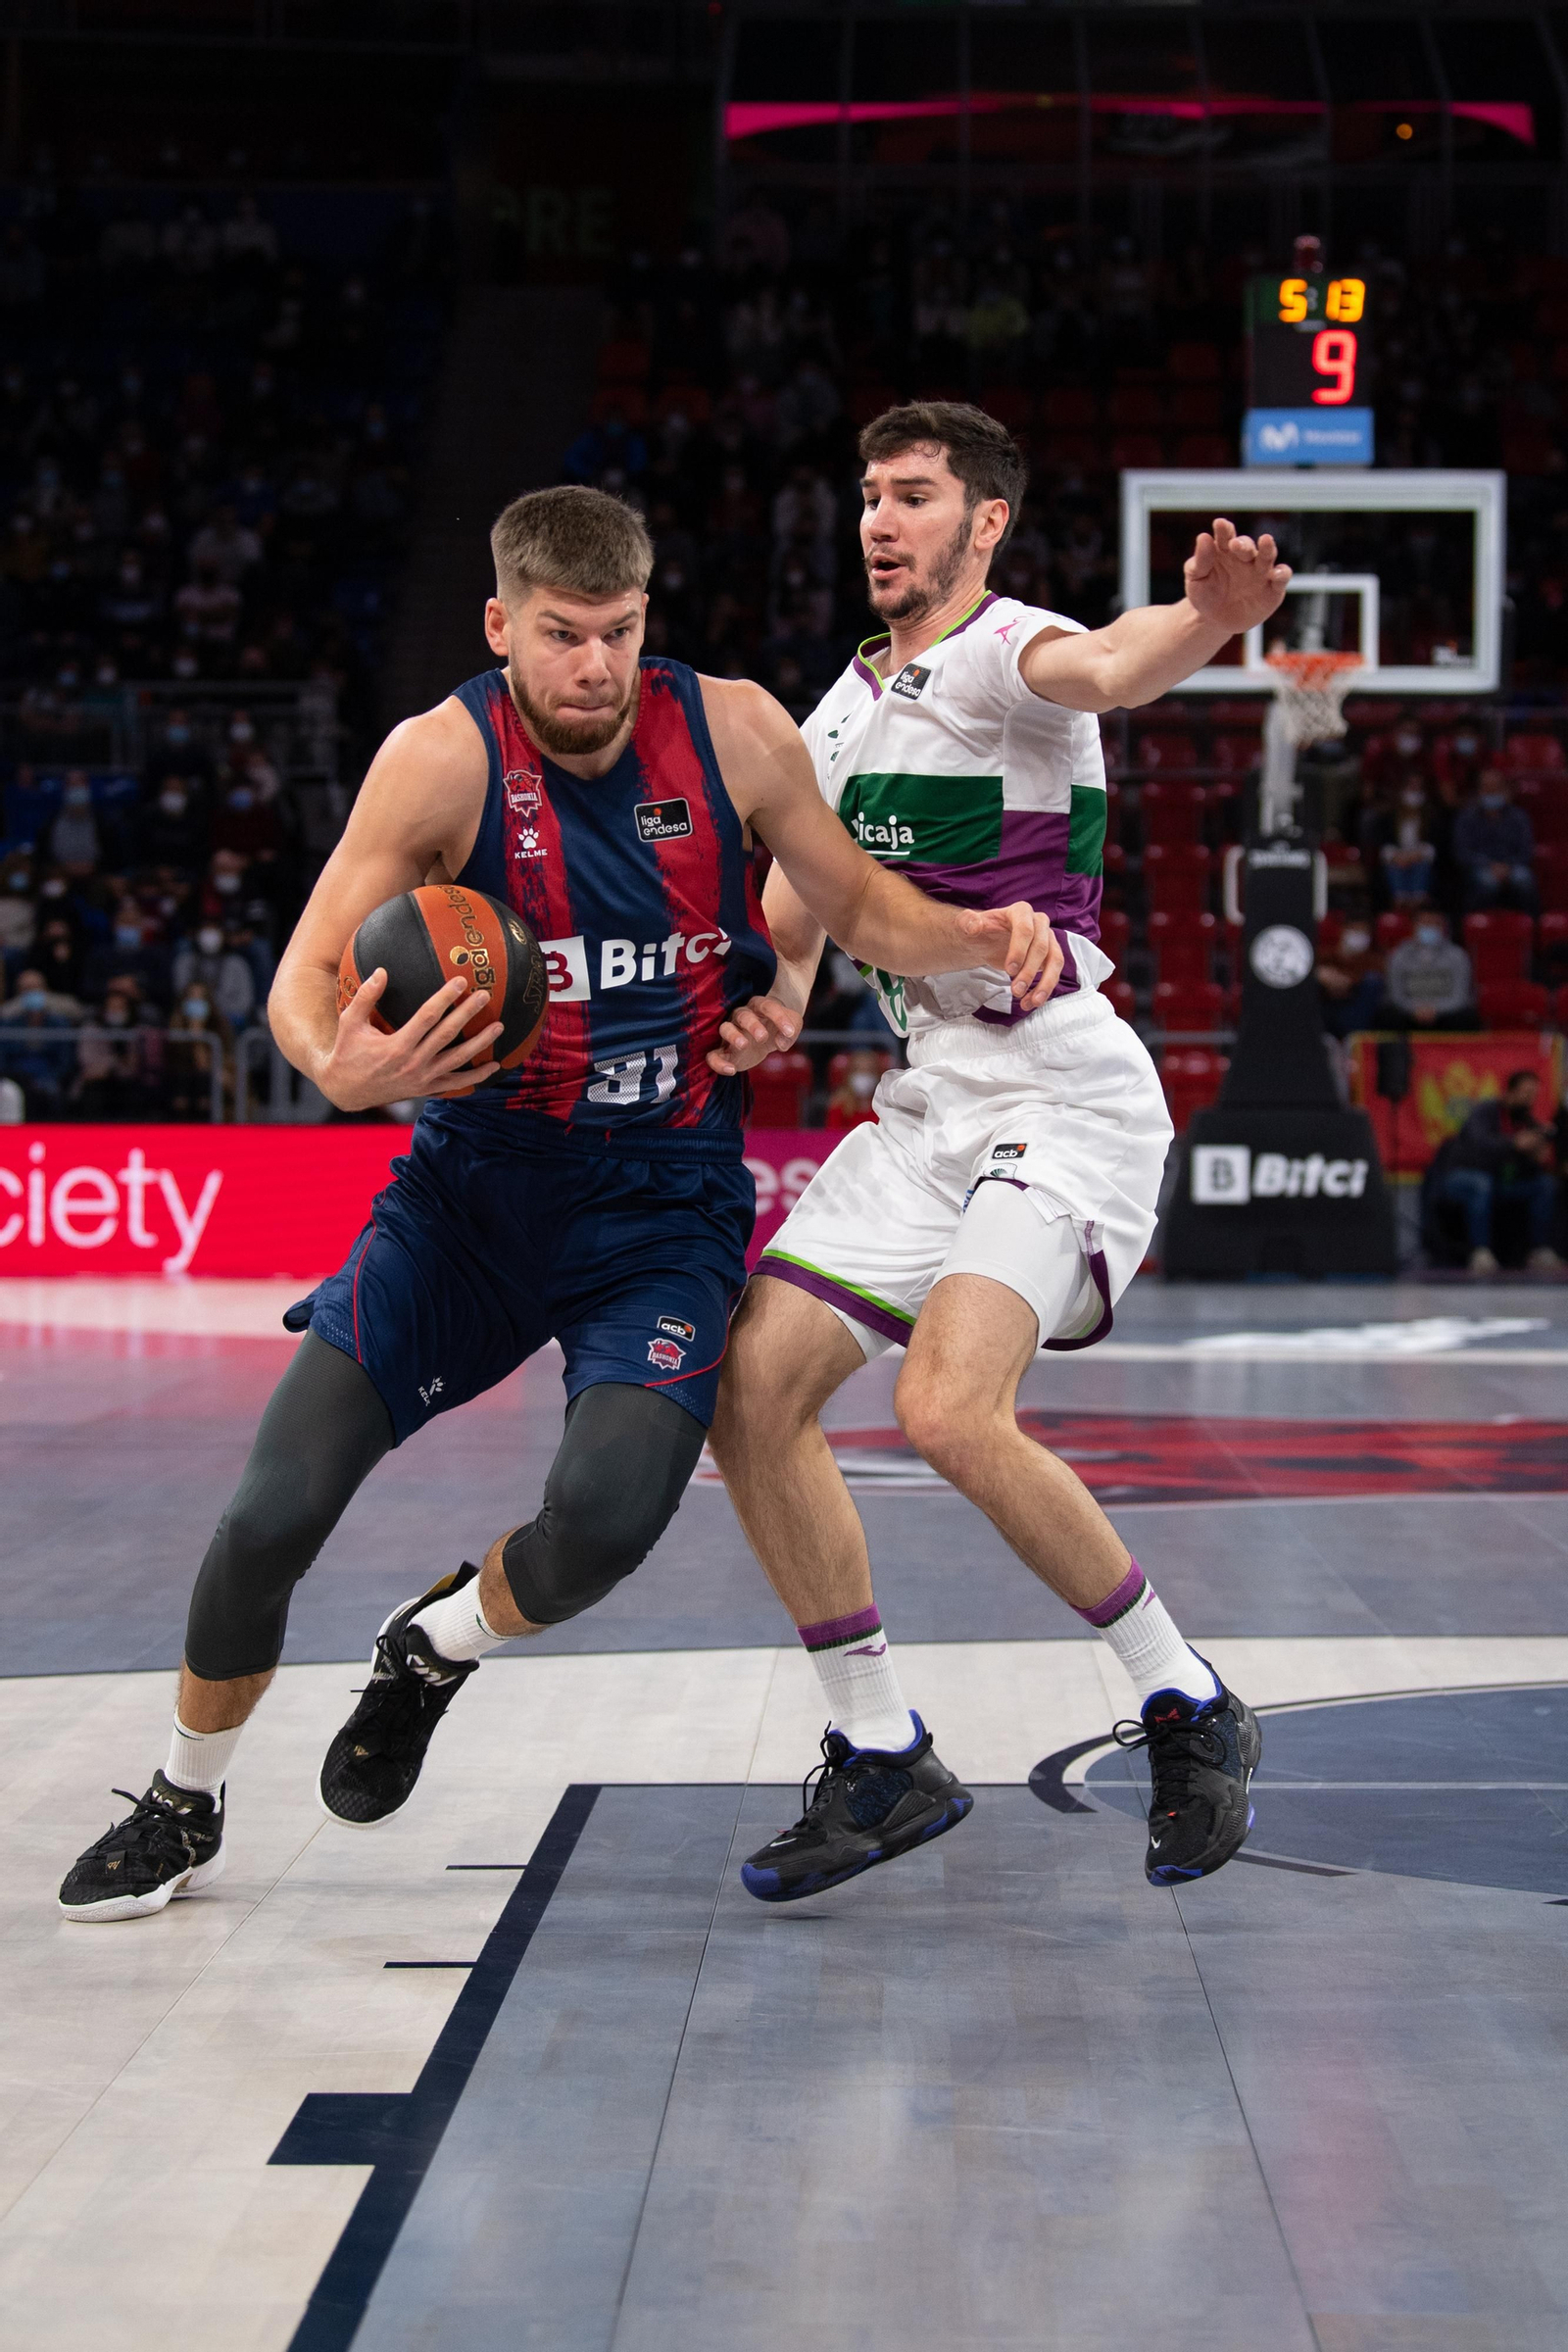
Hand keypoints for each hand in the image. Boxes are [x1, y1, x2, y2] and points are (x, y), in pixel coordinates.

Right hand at [321, 969, 502, 1109]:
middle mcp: (413, 1063)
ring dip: (480, 1044)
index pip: (428, 1017)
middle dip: (467, 1014)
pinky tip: (494, 1067)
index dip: (445, 998)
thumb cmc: (347, 1052)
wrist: (345, 1090)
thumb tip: (382, 971)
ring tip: (499, 1027)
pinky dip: (475, 1077)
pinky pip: (455, 1084)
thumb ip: (366, 996)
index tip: (460, 982)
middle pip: (448, 1035)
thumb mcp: (350, 1022)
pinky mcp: (425, 1090)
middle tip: (485, 996)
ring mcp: (422, 1079)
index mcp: (397, 1046)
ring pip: (457, 1060)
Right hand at [707, 992, 802, 1076]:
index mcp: (760, 1006)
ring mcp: (731, 1032)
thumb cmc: (779, 1027)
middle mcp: (742, 1016)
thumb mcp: (792, 1027)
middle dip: (752, 1025)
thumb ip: (791, 1031)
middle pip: (743, 1015)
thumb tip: (780, 1043)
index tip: (789, 1032)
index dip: (779, 1018)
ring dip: (733, 1036)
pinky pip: (713, 1055)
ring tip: (743, 1045)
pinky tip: (731, 1070)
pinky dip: (718, 1063)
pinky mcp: (724, 1050)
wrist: (769, 1035)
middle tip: (763, 1037)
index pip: (768, 1006)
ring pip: (725, 1029)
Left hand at [955, 902, 1063, 1010]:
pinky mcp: (1051, 956)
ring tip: (1030, 1002)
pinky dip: (1045, 989)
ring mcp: (1048, 939)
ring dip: (1045, 984)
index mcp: (1021, 911)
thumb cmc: (981, 931)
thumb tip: (974, 926)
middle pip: (1042, 947)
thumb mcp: (969, 925)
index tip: (1009, 970)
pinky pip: (1054, 973)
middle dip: (1029, 971)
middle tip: (1015, 991)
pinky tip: (1030, 1002)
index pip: (1025, 929)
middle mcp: (1039, 923)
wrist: (988, 939)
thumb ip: (968, 922)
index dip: (1019, 951)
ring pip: (1055, 961)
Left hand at [1184, 518, 1291, 635]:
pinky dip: (1281, 573)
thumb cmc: (1205, 595)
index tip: (1219, 524)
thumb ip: (1200, 560)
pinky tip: (1275, 574)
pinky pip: (1281, 578)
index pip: (1226, 535)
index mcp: (1225, 550)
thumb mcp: (1196, 579)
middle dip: (1242, 544)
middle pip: (1247, 545)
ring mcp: (1260, 572)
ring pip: (1267, 556)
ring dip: (1267, 548)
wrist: (1215, 622)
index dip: (1224, 530)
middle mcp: (1245, 557)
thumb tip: (1203, 537)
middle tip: (1235, 544)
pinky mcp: (1273, 589)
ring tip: (1265, 540)